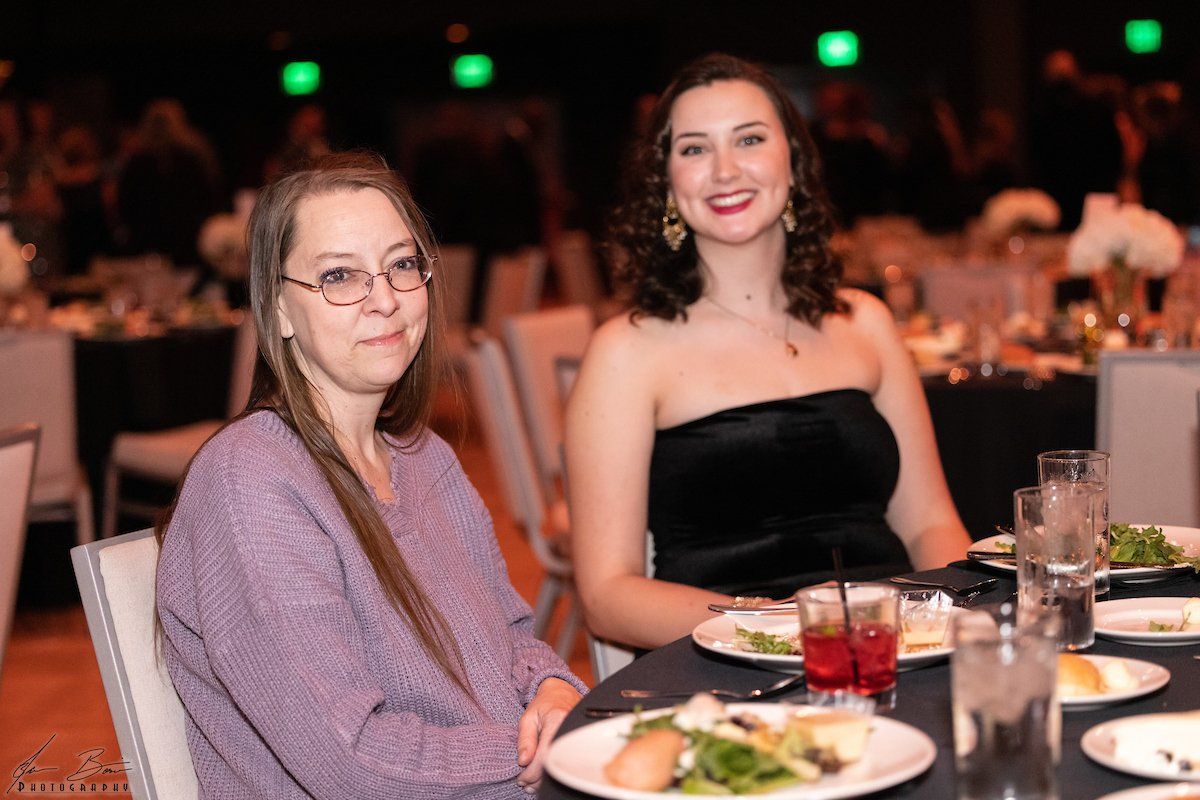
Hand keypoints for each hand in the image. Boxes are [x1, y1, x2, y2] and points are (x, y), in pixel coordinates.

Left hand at [516, 677, 580, 791]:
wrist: (563, 693)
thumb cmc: (545, 703)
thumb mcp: (528, 718)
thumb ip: (525, 739)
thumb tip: (523, 761)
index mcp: (557, 720)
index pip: (545, 755)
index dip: (532, 772)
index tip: (521, 779)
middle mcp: (571, 729)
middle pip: (555, 765)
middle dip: (537, 779)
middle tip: (524, 783)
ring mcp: (578, 736)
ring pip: (562, 767)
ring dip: (545, 779)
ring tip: (531, 781)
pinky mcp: (580, 742)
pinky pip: (567, 762)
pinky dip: (554, 771)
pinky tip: (544, 775)